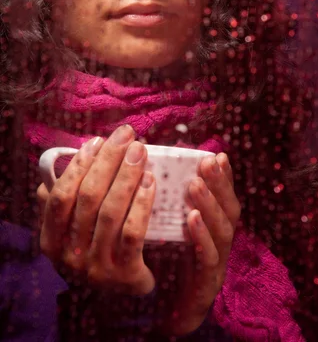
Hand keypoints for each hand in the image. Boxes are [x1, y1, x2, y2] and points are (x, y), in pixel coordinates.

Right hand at [37, 125, 155, 294]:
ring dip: (126, 177)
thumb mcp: (73, 230)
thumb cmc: (98, 249)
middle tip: (127, 137)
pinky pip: (133, 233)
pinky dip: (141, 204)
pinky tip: (151, 181)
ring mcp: (96, 266)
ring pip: (110, 212)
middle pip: (88, 198)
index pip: (61, 196)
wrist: (123, 294)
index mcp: (52, 241)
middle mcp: (69, 255)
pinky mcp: (124, 274)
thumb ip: (65, 202)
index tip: (98, 140)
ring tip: (140, 153)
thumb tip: (63, 165)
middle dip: (109, 161)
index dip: (78, 165)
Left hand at [162, 153, 240, 335]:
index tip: (218, 155)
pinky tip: (191, 219)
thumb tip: (161, 171)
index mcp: (216, 232)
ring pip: (223, 232)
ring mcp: (218, 266)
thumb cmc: (169, 269)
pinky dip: (202, 237)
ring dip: (210, 205)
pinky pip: (208, 259)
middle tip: (208, 162)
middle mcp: (222, 246)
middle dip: (220, 185)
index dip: (225, 179)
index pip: (226, 200)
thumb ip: (173, 207)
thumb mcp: (171, 231)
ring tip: (196, 183)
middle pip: (230, 212)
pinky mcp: (207, 286)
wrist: (167, 317)